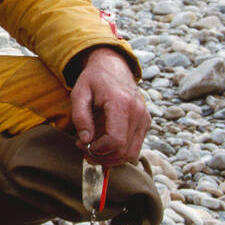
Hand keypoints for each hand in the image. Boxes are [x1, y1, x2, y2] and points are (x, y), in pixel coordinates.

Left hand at [70, 47, 149, 166]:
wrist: (114, 66)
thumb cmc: (94, 79)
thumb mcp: (79, 93)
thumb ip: (80, 117)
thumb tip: (86, 140)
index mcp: (121, 104)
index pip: (116, 141)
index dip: (99, 150)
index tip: (84, 145)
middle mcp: (138, 113)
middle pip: (124, 151)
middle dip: (102, 157)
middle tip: (84, 150)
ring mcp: (144, 118)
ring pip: (132, 153)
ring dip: (111, 158)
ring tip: (93, 149)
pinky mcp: (145, 122)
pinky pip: (135, 147)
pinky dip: (119, 152)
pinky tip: (104, 144)